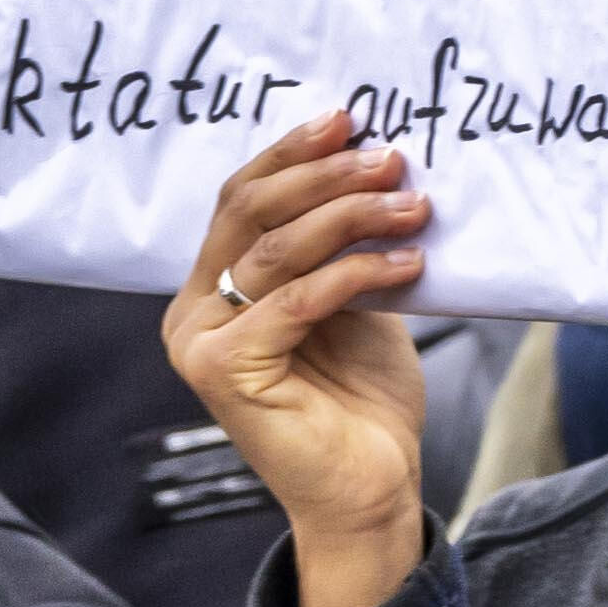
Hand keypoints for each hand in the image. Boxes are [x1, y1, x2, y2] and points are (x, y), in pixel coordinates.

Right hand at [167, 112, 441, 606]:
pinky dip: (356, 273)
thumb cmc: (361, 398)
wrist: (368, 488)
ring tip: (416, 204)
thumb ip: (344, 246)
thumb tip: (381, 166)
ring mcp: (200, 342)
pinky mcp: (223, 373)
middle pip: (250, 215)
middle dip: (324, 176)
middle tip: (391, 156)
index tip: (350, 118)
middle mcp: (191, 311)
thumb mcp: (356, 302)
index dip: (291, 154)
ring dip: (352, 217)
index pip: (242, 199)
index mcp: (211, 287)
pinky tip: (409, 262)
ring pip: (275, 252)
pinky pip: (296, 301)